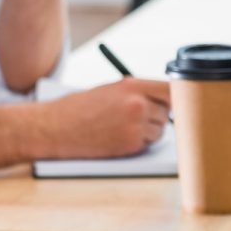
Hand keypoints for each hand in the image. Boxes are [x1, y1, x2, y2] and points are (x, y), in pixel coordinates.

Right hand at [39, 78, 170, 158]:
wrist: (55, 127)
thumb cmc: (78, 108)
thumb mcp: (108, 91)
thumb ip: (135, 93)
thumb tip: (162, 101)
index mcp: (131, 86)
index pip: (170, 90)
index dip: (174, 97)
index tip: (175, 102)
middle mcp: (137, 104)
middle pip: (167, 112)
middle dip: (156, 116)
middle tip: (136, 118)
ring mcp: (135, 125)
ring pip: (159, 131)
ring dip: (148, 132)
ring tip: (121, 128)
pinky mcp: (131, 145)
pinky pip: (147, 144)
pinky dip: (137, 143)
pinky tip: (116, 137)